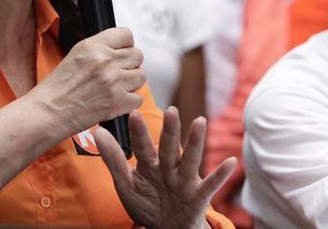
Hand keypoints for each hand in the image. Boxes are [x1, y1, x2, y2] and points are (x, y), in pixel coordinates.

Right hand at [32, 27, 145, 135]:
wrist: (47, 113)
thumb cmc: (58, 88)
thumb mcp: (76, 55)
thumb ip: (100, 48)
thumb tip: (121, 47)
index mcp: (94, 46)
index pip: (127, 35)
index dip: (125, 45)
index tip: (121, 53)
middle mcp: (105, 61)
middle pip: (137, 55)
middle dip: (129, 65)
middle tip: (116, 74)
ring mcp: (113, 81)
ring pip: (141, 76)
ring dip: (131, 84)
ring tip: (114, 89)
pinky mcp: (118, 102)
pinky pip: (137, 98)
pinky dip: (128, 103)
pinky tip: (113, 102)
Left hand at [95, 107, 235, 228]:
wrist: (166, 228)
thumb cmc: (146, 203)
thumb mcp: (126, 184)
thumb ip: (114, 159)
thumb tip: (97, 131)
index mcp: (150, 165)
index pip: (143, 147)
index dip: (139, 133)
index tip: (133, 114)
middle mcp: (169, 168)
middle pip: (169, 148)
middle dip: (170, 131)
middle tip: (171, 111)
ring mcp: (185, 181)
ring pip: (190, 160)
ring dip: (196, 143)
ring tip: (200, 122)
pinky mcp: (198, 196)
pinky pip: (210, 185)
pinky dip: (220, 174)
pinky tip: (230, 161)